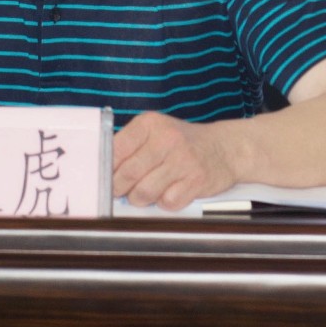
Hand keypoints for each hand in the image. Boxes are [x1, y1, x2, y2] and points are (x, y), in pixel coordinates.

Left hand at [112, 111, 236, 210]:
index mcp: (150, 124)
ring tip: (145, 192)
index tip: (102, 178)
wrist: (224, 148)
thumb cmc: (181, 142)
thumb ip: (130, 146)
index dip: (106, 168)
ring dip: (140, 198)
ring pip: (145, 192)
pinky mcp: (196, 181)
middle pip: (128, 173)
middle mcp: (166, 139)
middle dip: (119, 188)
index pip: (116, 149)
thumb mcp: (155, 132)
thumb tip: (102, 171)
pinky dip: (164, 202)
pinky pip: (167, 203)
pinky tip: (169, 192)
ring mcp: (183, 160)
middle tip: (120, 190)